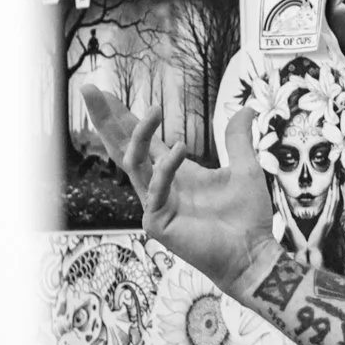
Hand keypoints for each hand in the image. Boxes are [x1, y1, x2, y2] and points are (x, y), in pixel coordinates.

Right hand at [79, 85, 278, 292]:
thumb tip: (246, 108)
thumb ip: (238, 140)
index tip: (107, 92)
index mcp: (174, 173)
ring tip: (154, 110)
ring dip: (140, 135)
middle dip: (107, 119)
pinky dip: (167, 169)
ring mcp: (155, 204)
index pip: (143, 140)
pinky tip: (181, 148)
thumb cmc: (247, 218)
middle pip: (124, 147)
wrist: (253, 253)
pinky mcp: (158, 223)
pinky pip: (156, 189)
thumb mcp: (245, 169)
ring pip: (134, 163)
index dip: (125, 118)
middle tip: (90, 90)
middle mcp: (159, 186)